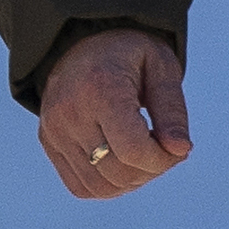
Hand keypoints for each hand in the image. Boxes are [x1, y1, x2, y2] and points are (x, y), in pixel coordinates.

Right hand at [37, 26, 189, 199]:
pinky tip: (122, 163)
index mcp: (100, 88)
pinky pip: (80, 187)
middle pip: (118, 173)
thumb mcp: (160, 66)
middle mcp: (70, 113)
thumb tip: (179, 151)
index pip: (133, 150)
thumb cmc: (127, 51)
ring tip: (143, 156)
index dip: (162, 160)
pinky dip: (108, 186)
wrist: (81, 41)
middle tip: (164, 149)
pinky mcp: (49, 143)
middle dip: (151, 170)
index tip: (175, 147)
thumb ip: (172, 110)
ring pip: (100, 187)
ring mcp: (54, 131)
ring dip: (131, 182)